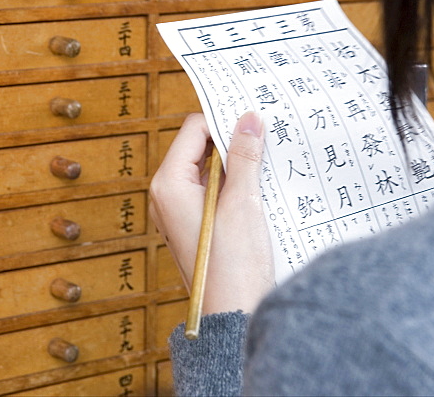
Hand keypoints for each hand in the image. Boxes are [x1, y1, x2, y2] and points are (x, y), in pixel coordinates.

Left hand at [149, 112, 274, 314]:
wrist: (233, 316)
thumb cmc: (233, 265)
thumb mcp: (242, 202)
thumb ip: (244, 156)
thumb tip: (248, 118)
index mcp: (168, 184)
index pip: (194, 130)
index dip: (223, 120)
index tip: (255, 118)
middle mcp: (166, 195)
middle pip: (198, 148)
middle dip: (230, 140)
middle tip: (265, 134)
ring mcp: (178, 212)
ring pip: (207, 170)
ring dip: (236, 162)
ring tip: (267, 160)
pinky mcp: (194, 227)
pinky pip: (211, 192)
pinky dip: (233, 184)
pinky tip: (259, 186)